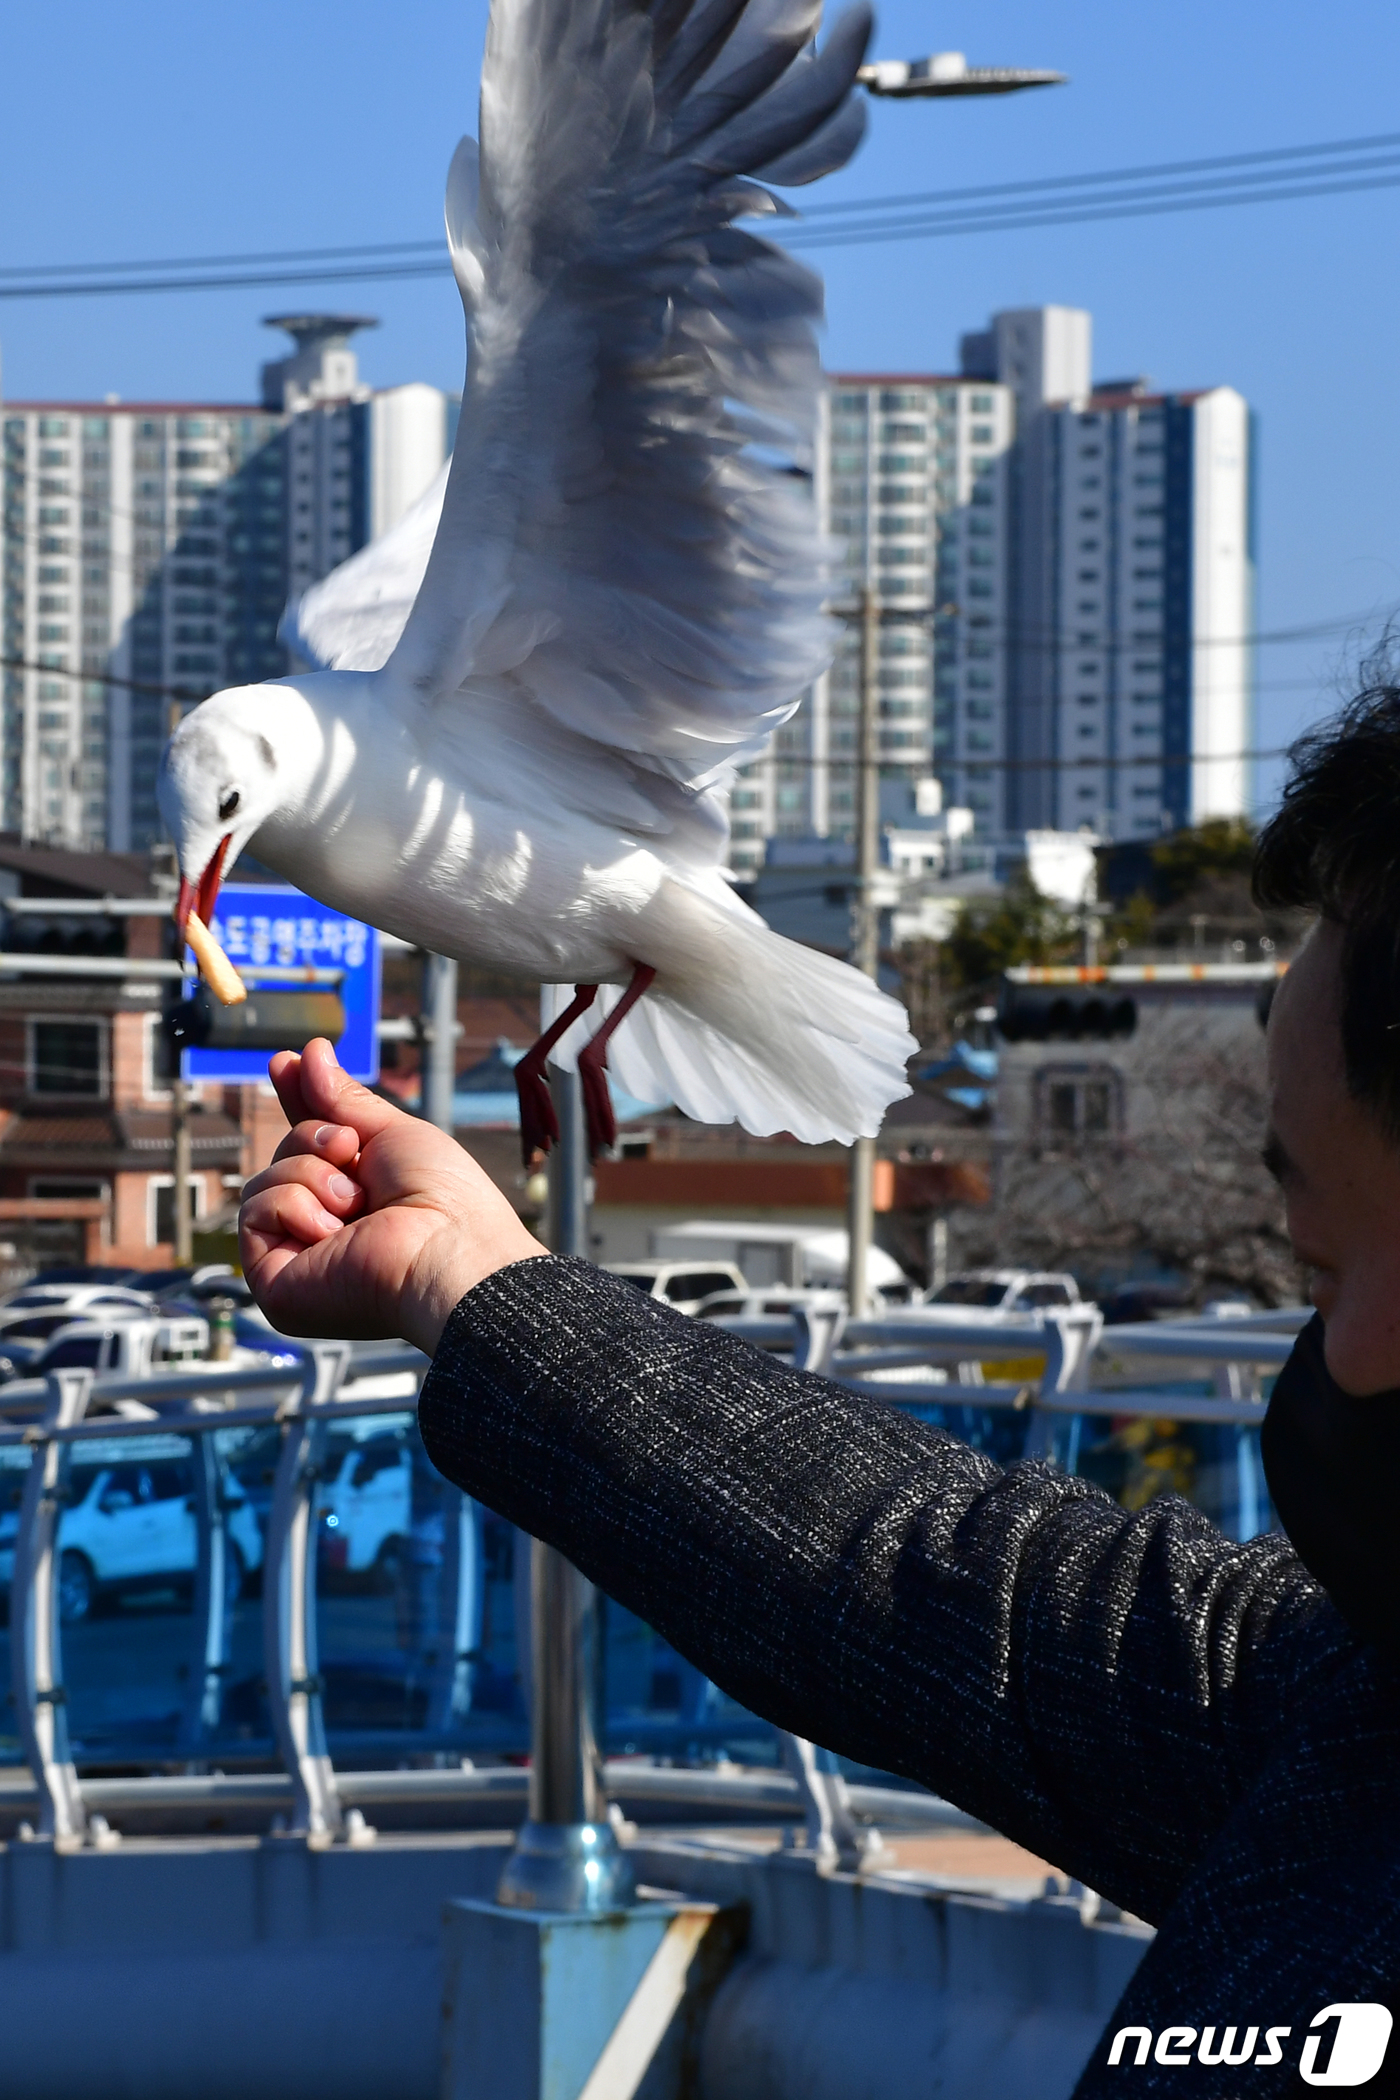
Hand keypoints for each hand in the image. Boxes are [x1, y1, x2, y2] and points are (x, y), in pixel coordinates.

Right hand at [239, 1038, 545, 1353]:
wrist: (448, 1247)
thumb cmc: (443, 1198)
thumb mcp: (393, 1133)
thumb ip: (345, 1100)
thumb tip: (309, 1053)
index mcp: (359, 1200)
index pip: (311, 1146)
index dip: (298, 1101)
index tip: (286, 1061)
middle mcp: (327, 1231)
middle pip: (285, 1155)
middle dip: (316, 1138)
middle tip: (352, 1151)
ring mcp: (299, 1258)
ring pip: (264, 1181)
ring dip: (312, 1175)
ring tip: (356, 1202)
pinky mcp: (275, 1284)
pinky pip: (252, 1213)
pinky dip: (293, 1206)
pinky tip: (334, 1232)